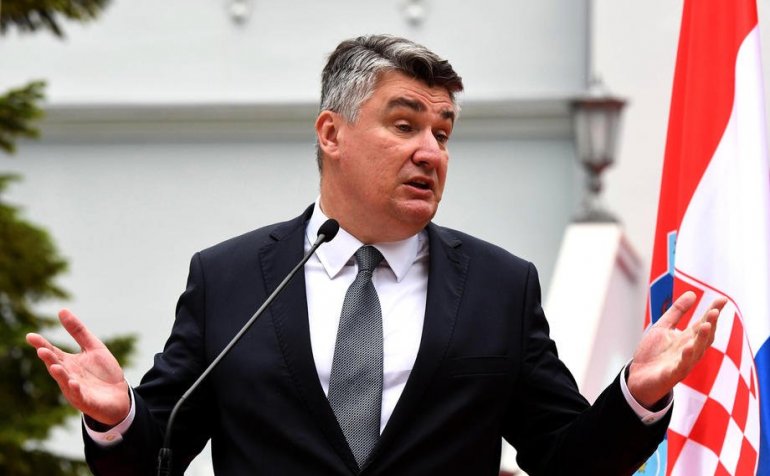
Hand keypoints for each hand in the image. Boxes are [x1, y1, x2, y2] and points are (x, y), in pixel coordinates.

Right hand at [26, 309, 130, 425]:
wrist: (120, 396)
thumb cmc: (104, 372)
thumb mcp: (94, 347)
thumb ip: (78, 331)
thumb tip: (61, 310)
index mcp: (69, 363)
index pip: (53, 352)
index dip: (42, 344)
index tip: (30, 336)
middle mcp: (68, 376)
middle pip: (56, 366)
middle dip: (49, 359)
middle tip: (42, 350)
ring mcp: (76, 390)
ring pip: (65, 382)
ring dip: (60, 375)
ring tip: (55, 366)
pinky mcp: (87, 401)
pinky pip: (80, 396)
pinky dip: (76, 390)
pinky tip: (74, 383)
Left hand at [628, 291, 725, 408]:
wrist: (637, 377)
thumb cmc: (653, 353)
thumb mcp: (663, 327)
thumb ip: (677, 312)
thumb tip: (692, 293)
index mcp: (688, 339)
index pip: (704, 323)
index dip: (713, 312)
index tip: (722, 299)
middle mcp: (689, 351)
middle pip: (704, 337)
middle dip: (711, 324)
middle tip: (714, 311)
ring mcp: (682, 363)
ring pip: (696, 351)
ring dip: (702, 339)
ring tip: (707, 325)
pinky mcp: (671, 375)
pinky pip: (680, 366)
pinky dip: (685, 358)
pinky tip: (688, 348)